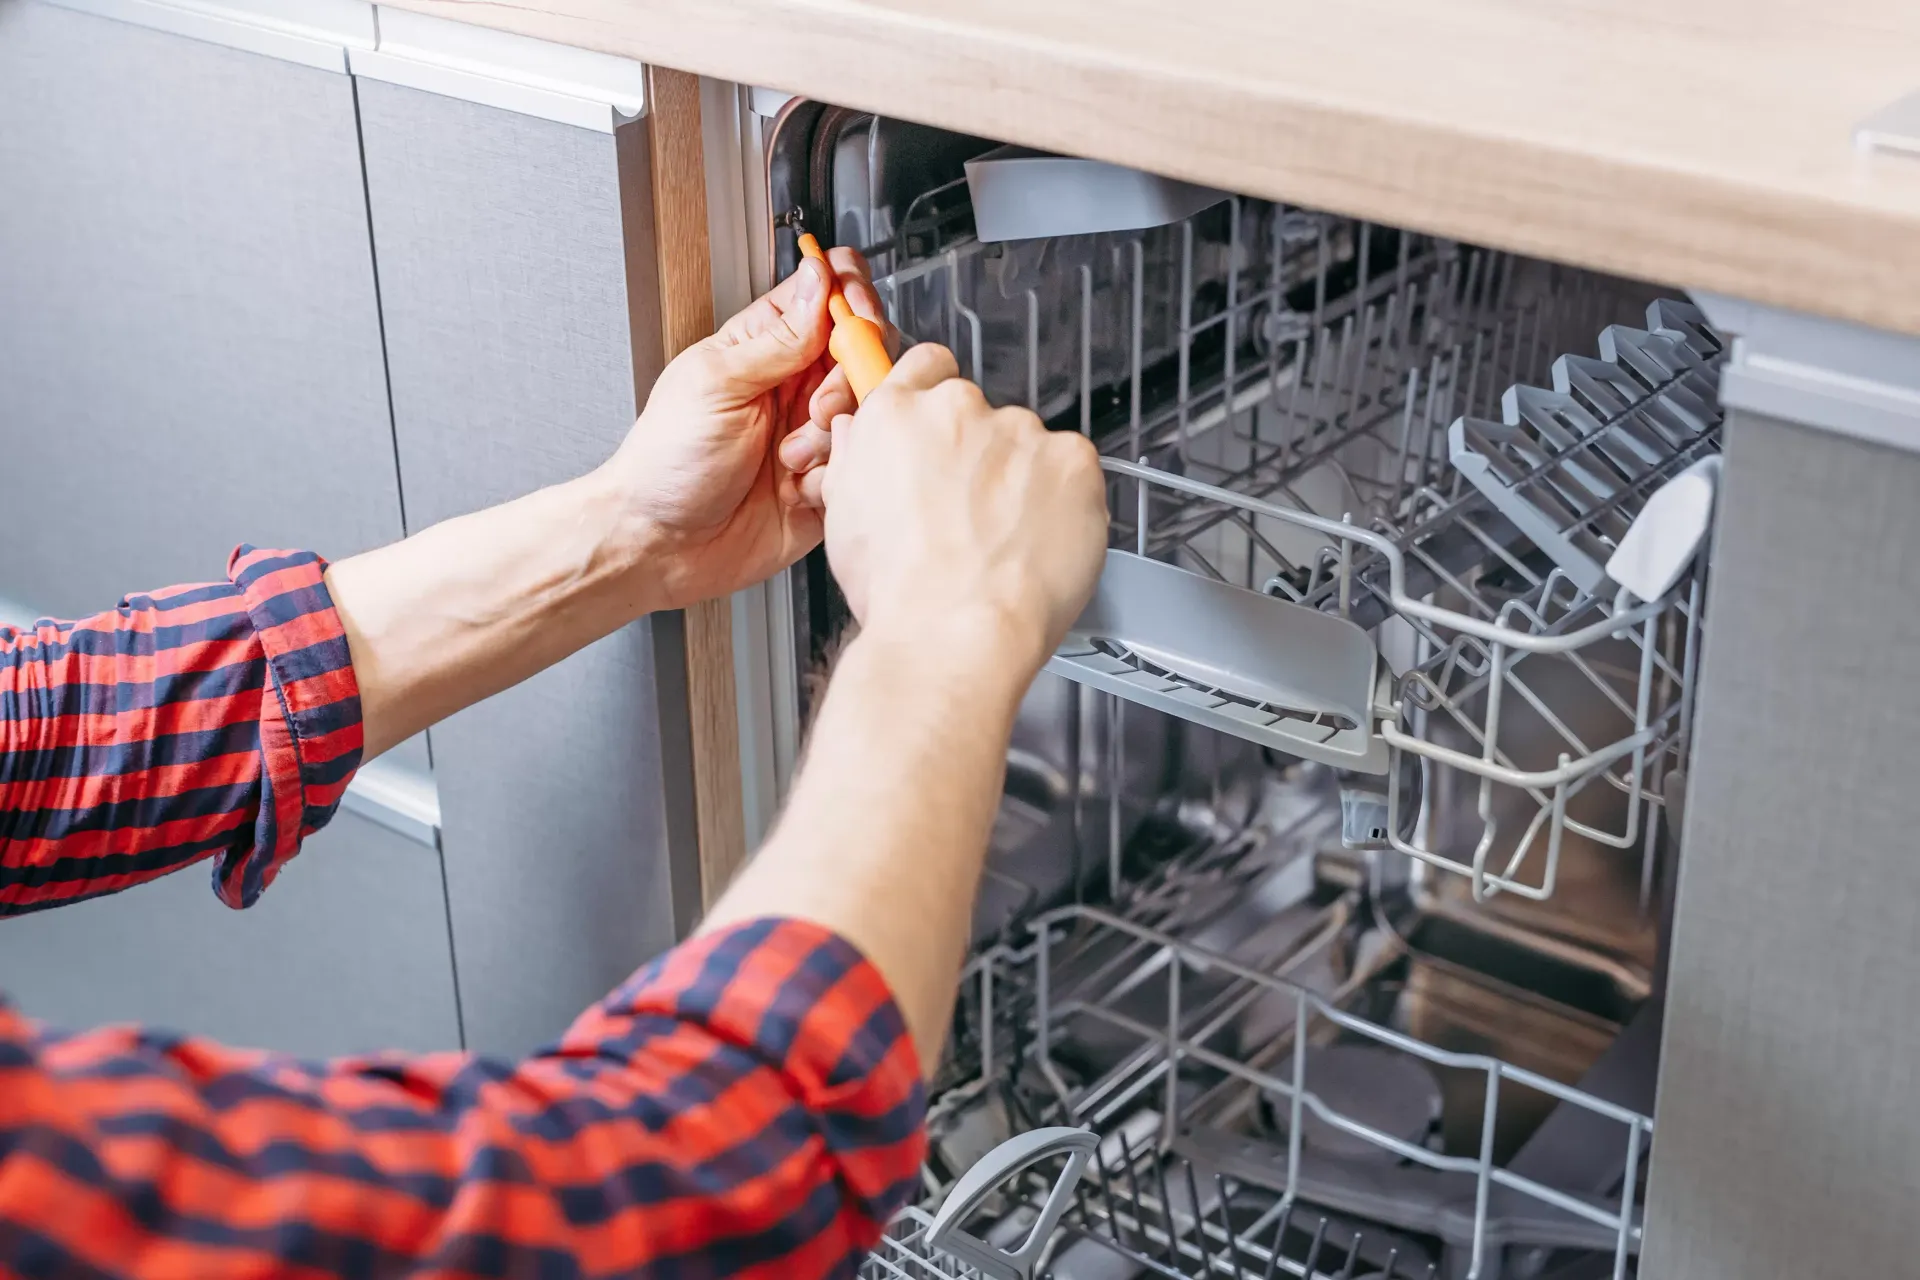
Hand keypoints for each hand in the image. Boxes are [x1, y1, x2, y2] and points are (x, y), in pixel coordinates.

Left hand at [599, 247, 887, 610]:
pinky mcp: (828, 481)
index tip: (852, 323)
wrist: (662, 545)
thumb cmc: (667, 462)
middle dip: (850, 378)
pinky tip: (798, 489)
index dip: (852, 298)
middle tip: (815, 407)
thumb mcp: (717, 383)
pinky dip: (836, 477)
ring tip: (792, 457)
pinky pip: (863, 465)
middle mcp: (797, 385)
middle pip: (865, 351)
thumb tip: (820, 278)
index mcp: (766, 346)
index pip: (829, 294)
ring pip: (869, 411)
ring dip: (835, 434)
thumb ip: (779, 336)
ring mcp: (815, 433)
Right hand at [817, 344, 1108, 675]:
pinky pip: (1073, 470)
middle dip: (981, 455)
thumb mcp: (844, 519)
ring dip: (1024, 481)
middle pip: (980, 415)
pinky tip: (1041, 542)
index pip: (927, 367)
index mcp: (896, 416)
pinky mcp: (1072, 459)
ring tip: (1006, 543)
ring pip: (1028, 446)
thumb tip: (863, 436)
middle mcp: (958, 410)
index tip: (945, 428)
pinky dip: (1066, 500)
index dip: (937, 398)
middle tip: (973, 515)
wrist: (955, 633)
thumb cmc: (900, 592)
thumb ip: (858, 459)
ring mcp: (1020, 431)